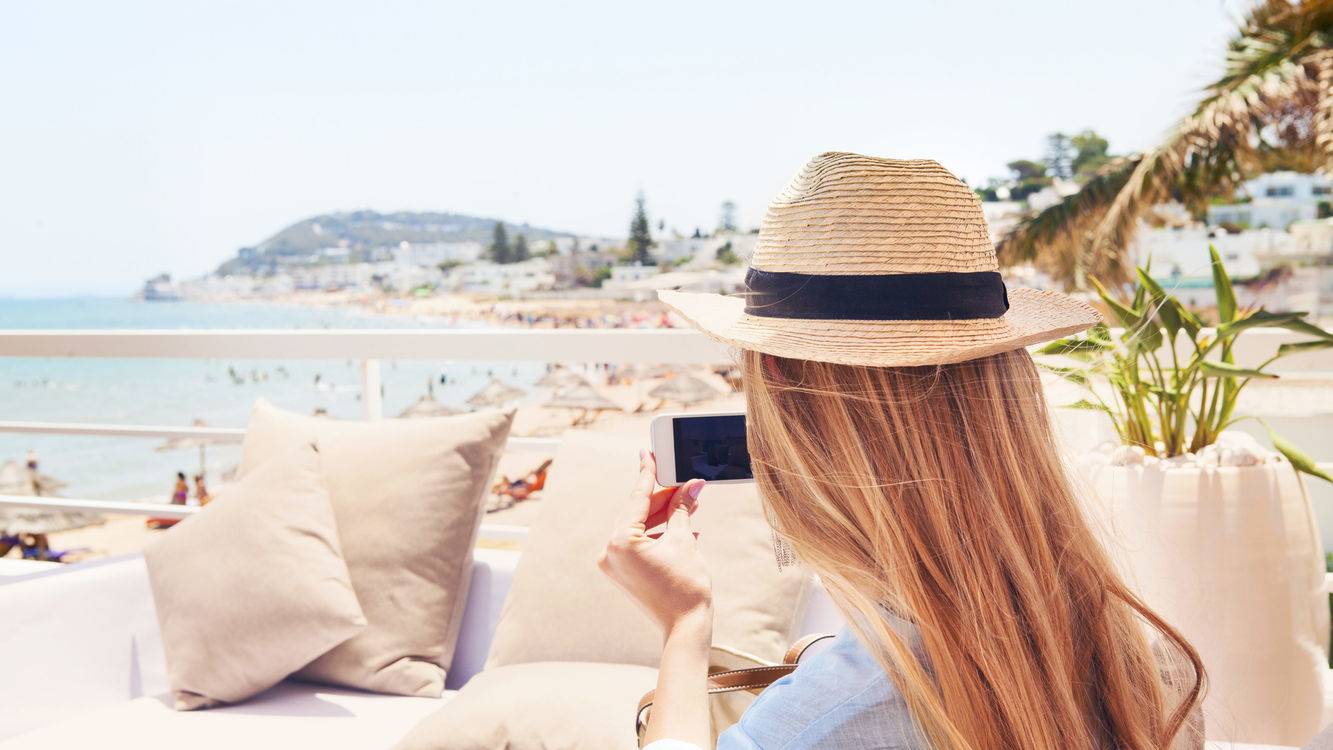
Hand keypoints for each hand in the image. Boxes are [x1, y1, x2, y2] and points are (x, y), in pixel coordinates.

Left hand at [598, 451, 711, 633]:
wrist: (685, 627)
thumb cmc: (686, 586)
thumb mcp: (683, 539)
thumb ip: (682, 508)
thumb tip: (692, 485)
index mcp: (619, 542)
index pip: (636, 498)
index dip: (647, 473)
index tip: (649, 453)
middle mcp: (609, 552)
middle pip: (638, 513)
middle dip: (664, 498)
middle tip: (686, 482)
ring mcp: (614, 565)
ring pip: (640, 528)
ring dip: (664, 516)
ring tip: (690, 504)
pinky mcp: (623, 573)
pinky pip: (639, 543)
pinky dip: (658, 534)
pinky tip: (682, 527)